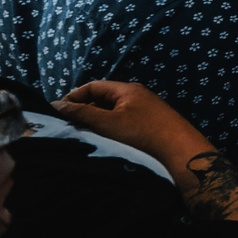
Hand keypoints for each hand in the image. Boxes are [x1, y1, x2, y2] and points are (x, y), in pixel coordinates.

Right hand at [56, 79, 211, 167]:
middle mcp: (137, 96)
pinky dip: (109, 130)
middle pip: (102, 99)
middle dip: (83, 111)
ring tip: (81, 136)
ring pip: (112, 113)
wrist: (180, 151)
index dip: (74, 97)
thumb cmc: (143, 133)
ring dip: (96, 122)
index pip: (93, 86)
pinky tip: (103, 142)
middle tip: (67, 127)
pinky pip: (123, 123)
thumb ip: (82, 113)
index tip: (58, 112)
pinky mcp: (150, 125)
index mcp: (127, 90)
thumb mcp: (108, 123)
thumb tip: (57, 105)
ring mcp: (145, 111)